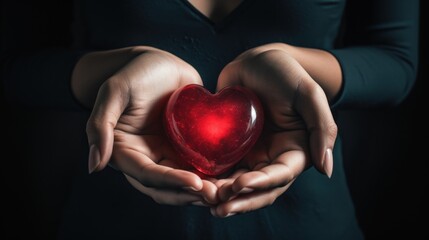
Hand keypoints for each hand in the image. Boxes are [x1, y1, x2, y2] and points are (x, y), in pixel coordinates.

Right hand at [83, 47, 216, 204]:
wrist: (159, 62)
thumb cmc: (134, 73)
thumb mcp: (114, 92)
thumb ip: (99, 126)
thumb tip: (94, 166)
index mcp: (125, 152)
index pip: (148, 175)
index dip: (171, 182)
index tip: (196, 183)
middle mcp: (146, 158)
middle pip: (167, 187)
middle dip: (190, 194)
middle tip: (216, 194)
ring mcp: (167, 154)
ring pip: (184, 182)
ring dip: (204, 190)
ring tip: (227, 190)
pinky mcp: (185, 147)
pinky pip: (198, 165)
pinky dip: (212, 174)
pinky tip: (230, 175)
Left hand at [210, 47, 337, 216]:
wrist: (256, 61)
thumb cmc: (285, 73)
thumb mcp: (308, 95)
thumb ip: (322, 128)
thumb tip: (326, 170)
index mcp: (294, 151)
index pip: (279, 176)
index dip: (261, 184)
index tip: (240, 184)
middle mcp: (272, 158)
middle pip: (259, 189)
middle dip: (240, 200)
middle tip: (219, 206)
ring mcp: (251, 154)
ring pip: (238, 184)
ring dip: (223, 196)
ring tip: (205, 200)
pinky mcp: (231, 148)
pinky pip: (221, 168)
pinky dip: (210, 179)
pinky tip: (195, 184)